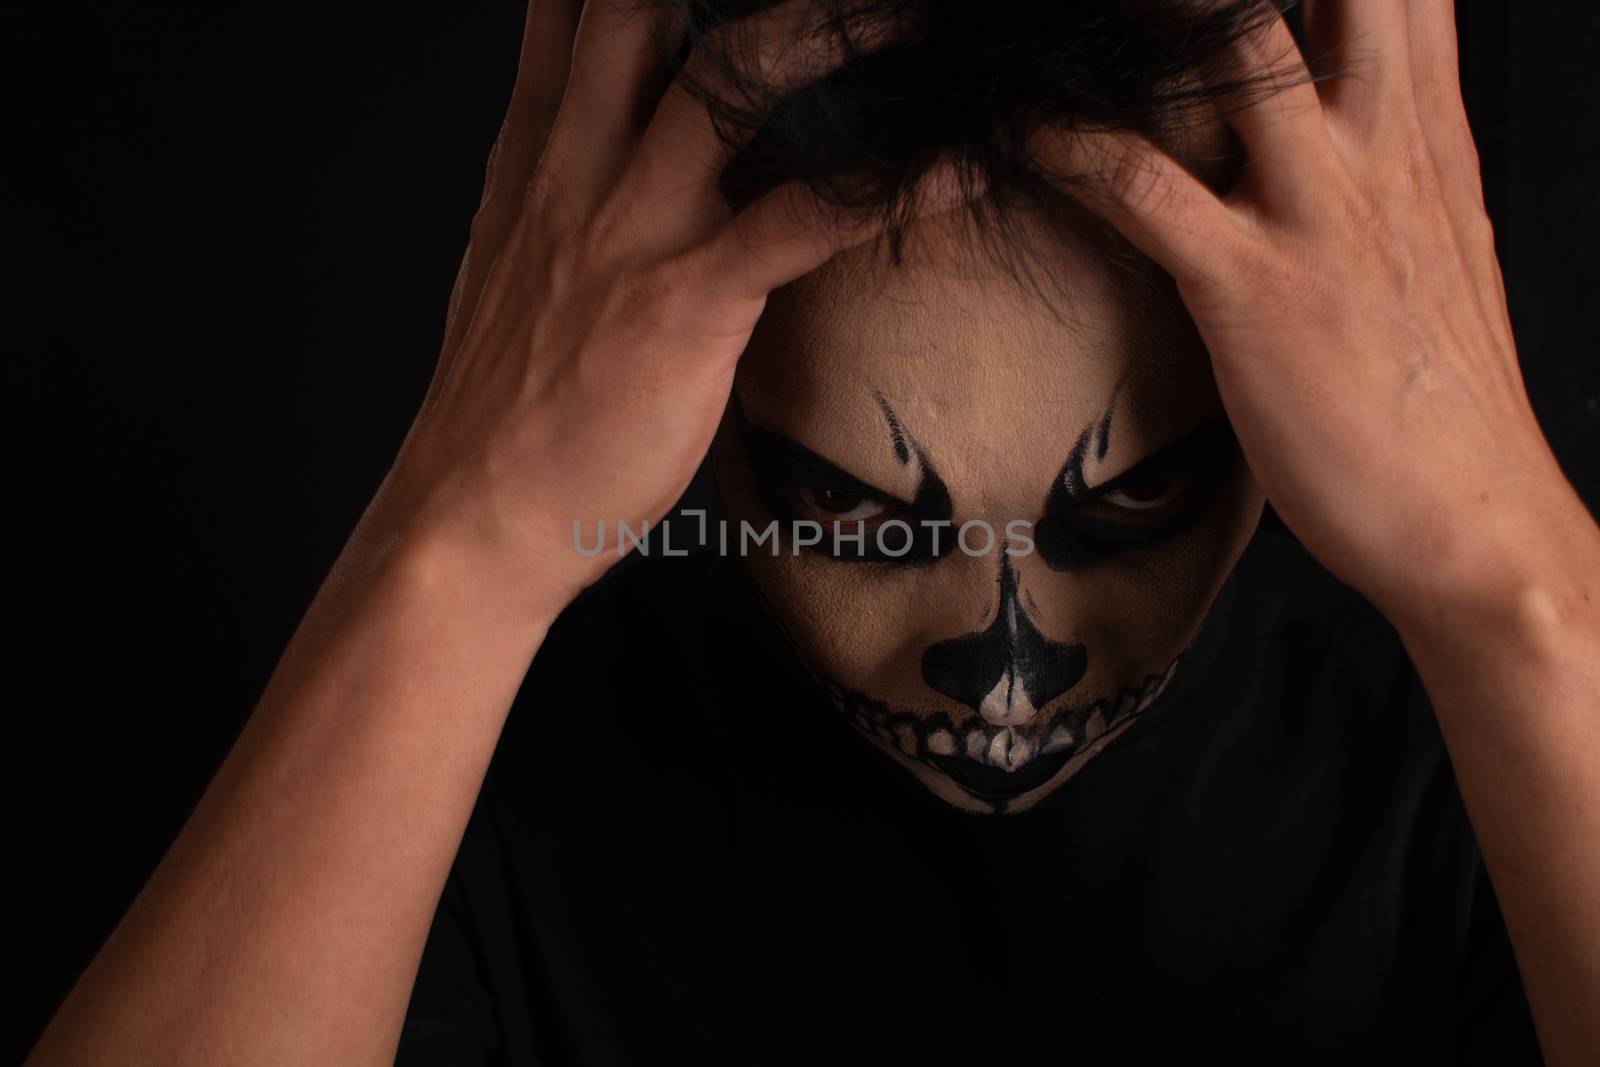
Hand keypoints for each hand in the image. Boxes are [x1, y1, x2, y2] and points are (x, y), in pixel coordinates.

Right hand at [383, 0, 963, 615]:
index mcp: (536, 158)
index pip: (572, 14)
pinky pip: (804, 218)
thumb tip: (596, 166)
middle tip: (836, 2)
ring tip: (911, 29)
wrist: (475, 516)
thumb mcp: (506, 269)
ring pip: (730, 77)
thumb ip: (554, 197)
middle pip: (645, 8)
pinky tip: (961, 168)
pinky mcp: (689, 300)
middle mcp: (580, 168)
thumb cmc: (504, 409)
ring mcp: (635, 228)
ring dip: (830, 36)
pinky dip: (893, 189)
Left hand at [1032, 1, 1581, 617]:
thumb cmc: (1443, 397)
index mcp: (1430, 136)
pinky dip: (1072, 150)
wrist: (1475, 522)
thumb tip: (1377, 124)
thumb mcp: (1446, 246)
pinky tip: (1023, 130)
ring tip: (1065, 25)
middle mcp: (1383, 149)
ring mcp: (1321, 216)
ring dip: (1144, 23)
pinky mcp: (1257, 291)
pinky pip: (1144, 189)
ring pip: (1238, 52)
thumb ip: (1406, 164)